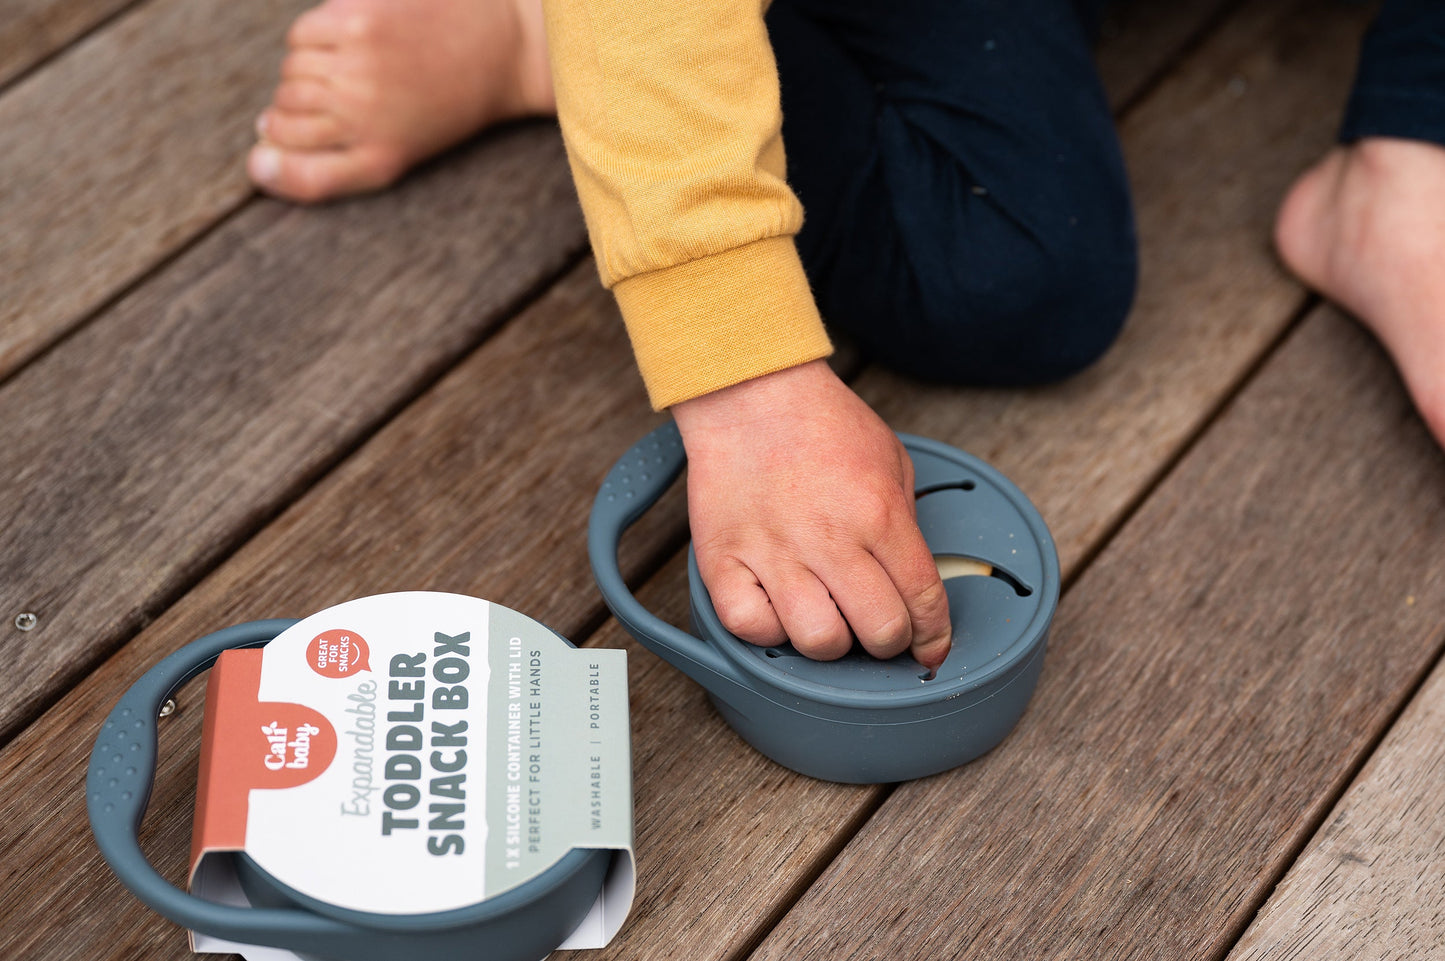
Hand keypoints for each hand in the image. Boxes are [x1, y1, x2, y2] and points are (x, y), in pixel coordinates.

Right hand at [671, 360, 951, 668]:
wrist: (750, 391)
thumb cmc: (821, 421)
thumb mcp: (891, 461)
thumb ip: (905, 524)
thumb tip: (909, 584)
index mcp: (879, 513)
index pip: (923, 599)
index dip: (933, 635)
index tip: (929, 647)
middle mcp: (829, 538)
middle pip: (880, 631)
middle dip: (889, 640)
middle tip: (876, 627)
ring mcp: (772, 552)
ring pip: (819, 641)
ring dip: (831, 641)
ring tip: (826, 615)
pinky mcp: (723, 558)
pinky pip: (750, 627)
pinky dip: (768, 629)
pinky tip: (777, 607)